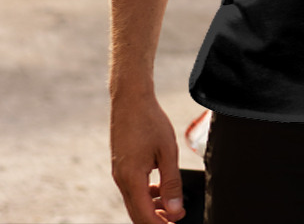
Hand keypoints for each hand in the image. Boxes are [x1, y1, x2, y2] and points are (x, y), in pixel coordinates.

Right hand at [110, 94, 185, 222]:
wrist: (130, 99)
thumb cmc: (150, 121)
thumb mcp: (167, 151)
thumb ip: (171, 183)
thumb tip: (175, 210)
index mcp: (131, 179)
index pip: (144, 216)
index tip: (177, 223)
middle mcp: (121, 180)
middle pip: (137, 213)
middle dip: (156, 220)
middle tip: (176, 219)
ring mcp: (118, 173)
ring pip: (134, 202)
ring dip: (152, 208)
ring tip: (172, 205)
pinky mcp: (121, 166)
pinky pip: (132, 189)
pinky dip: (146, 194)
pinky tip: (160, 188)